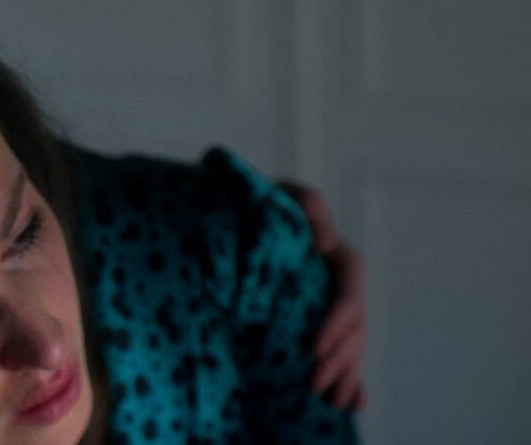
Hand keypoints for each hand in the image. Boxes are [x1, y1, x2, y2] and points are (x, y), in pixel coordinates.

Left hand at [277, 181, 366, 410]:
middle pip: (353, 329)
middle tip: (314, 384)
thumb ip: (309, 205)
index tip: (314, 348)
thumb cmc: (266, 202)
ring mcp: (332, 305)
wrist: (246, 213)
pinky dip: (350, 378)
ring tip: (332, 402)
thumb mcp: (286, 195)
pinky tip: (352, 404)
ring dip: (345, 375)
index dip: (337, 324)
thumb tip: (325, 242)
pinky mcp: (319, 320)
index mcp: (340, 258)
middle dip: (339, 360)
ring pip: (351, 345)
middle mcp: (341, 286)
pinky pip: (340, 351)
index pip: (349, 296)